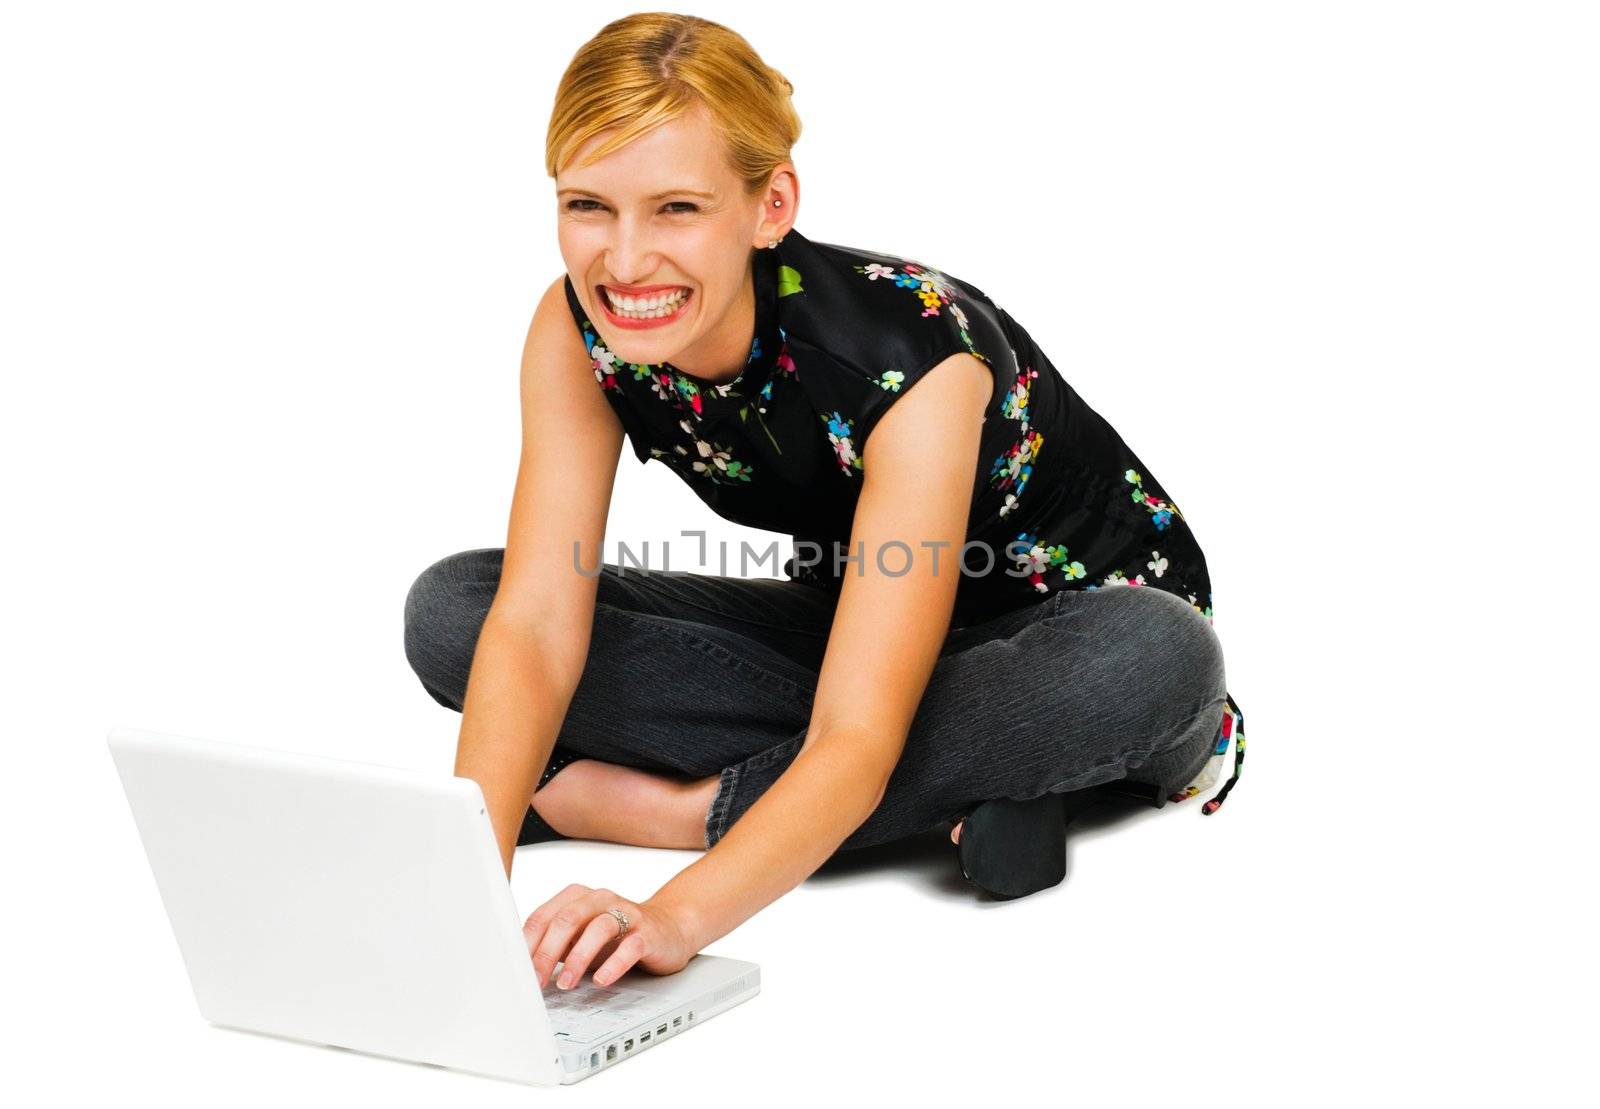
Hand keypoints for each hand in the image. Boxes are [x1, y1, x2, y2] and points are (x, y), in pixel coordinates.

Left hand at [522, 884, 698, 990]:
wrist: (668, 928)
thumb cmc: (617, 936)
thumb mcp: (580, 937)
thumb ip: (554, 945)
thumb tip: (521, 967)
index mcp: (577, 897)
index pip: (544, 916)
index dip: (528, 944)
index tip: (517, 969)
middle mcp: (600, 900)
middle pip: (568, 919)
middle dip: (547, 952)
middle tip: (537, 980)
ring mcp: (626, 913)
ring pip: (598, 928)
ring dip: (578, 958)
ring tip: (567, 983)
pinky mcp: (647, 932)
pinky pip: (630, 946)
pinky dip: (614, 964)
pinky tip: (602, 980)